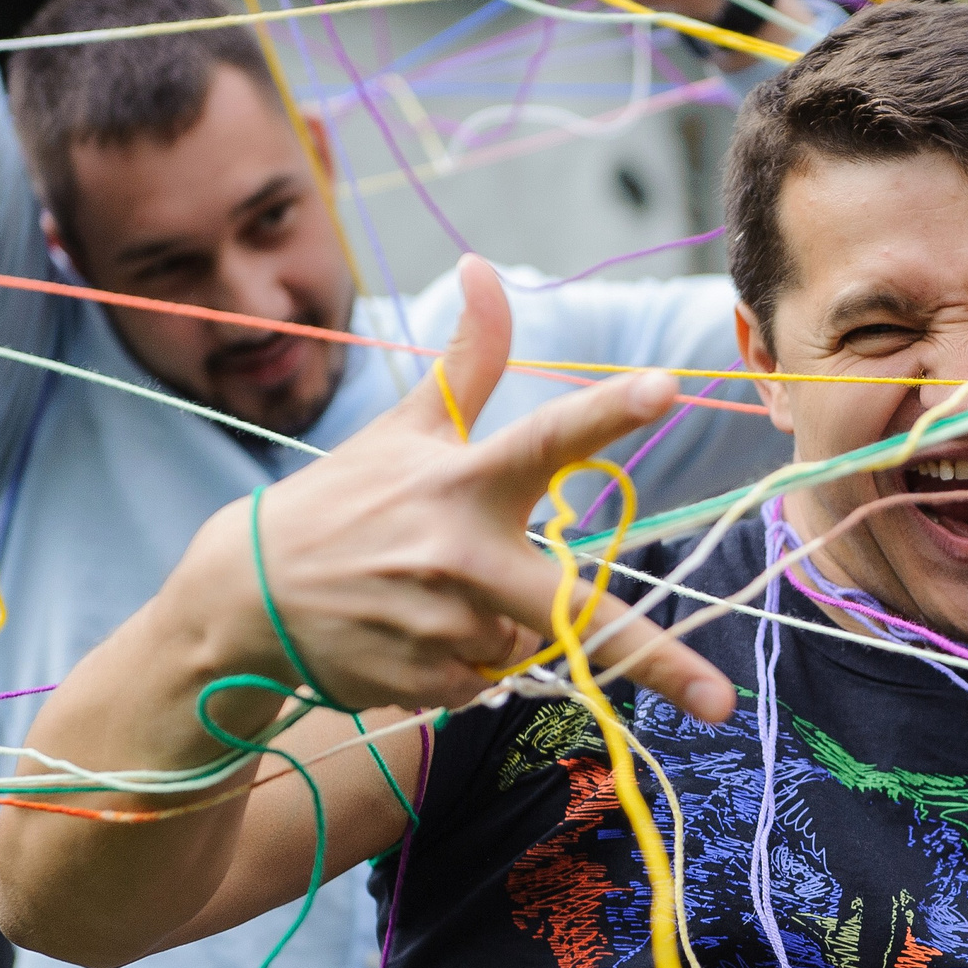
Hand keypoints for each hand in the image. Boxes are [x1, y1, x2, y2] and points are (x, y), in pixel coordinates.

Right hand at [159, 257, 736, 724]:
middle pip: (576, 612)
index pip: (548, 436)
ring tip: (433, 597)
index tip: (669, 386)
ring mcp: (441, 626)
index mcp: (462, 480)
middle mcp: (458, 554)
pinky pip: (490, 681)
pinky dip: (471, 663)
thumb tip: (485, 266)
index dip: (609, 410)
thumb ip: (468, 362)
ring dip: (507, 627)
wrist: (246, 595)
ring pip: (529, 643)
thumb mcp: (405, 430)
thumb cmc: (345, 501)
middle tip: (721, 701)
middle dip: (656, 660)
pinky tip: (414, 634)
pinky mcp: (424, 682)